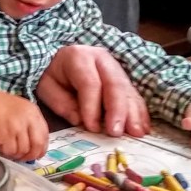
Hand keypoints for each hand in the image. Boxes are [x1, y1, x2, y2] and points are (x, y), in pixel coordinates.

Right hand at [0, 90, 48, 159]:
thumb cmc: (2, 105)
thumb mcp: (22, 108)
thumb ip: (31, 123)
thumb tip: (35, 144)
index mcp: (34, 113)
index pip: (45, 135)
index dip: (42, 148)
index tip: (37, 153)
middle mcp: (28, 120)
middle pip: (37, 145)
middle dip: (32, 155)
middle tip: (25, 158)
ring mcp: (17, 128)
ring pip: (23, 150)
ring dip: (17, 154)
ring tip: (10, 150)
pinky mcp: (6, 135)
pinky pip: (11, 151)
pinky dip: (7, 152)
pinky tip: (3, 147)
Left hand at [36, 45, 150, 137]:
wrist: (60, 59)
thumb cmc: (53, 75)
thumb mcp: (48, 87)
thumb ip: (62, 103)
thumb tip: (81, 121)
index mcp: (79, 57)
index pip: (90, 83)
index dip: (92, 107)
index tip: (92, 128)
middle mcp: (101, 59)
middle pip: (114, 84)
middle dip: (118, 111)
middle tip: (117, 132)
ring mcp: (116, 67)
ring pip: (128, 90)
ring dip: (133, 114)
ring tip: (135, 133)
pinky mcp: (124, 78)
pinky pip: (134, 95)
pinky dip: (139, 112)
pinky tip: (142, 127)